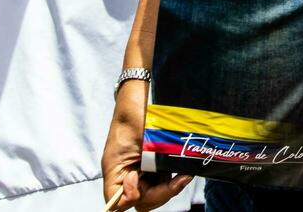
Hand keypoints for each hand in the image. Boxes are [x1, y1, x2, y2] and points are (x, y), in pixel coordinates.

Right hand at [102, 78, 192, 210]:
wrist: (141, 101)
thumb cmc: (128, 122)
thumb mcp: (118, 154)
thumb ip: (119, 182)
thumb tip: (130, 200)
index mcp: (117, 177)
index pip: (122, 203)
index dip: (133, 198)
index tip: (137, 178)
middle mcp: (131, 178)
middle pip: (144, 201)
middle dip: (161, 194)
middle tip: (177, 180)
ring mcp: (147, 172)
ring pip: (158, 194)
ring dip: (171, 188)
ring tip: (183, 176)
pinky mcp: (160, 165)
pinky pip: (167, 181)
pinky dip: (176, 180)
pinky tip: (185, 173)